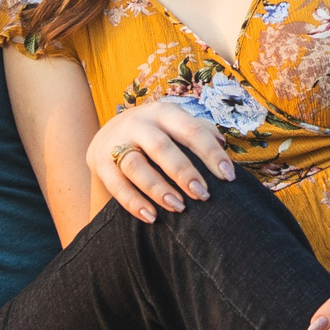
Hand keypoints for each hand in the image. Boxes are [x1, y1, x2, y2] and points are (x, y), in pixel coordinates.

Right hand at [90, 100, 237, 222]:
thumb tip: (222, 143)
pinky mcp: (101, 162)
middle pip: (161, 147)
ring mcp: (117, 142)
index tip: (228, 177)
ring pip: (136, 166)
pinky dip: (133, 202)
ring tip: (179, 207)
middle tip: (203, 195)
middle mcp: (139, 124)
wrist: (109, 134)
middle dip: (183, 172)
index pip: (191, 130)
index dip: (211, 153)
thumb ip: (199, 131)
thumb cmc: (156, 133)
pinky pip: (116, 185)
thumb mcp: (175, 125)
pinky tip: (151, 216)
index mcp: (164, 113)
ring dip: (158, 189)